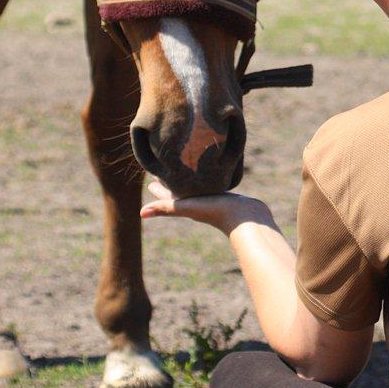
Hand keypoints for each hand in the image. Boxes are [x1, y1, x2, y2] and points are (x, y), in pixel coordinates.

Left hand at [140, 180, 272, 235]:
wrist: (248, 219)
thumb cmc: (216, 212)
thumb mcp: (188, 207)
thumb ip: (166, 207)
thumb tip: (140, 213)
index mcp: (188, 205)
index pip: (169, 195)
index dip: (159, 188)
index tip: (150, 179)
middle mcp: (199, 202)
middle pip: (181, 191)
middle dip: (172, 182)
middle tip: (165, 169)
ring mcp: (214, 199)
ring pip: (197, 187)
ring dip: (190, 180)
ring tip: (188, 168)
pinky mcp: (228, 196)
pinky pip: (213, 184)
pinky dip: (208, 179)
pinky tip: (213, 173)